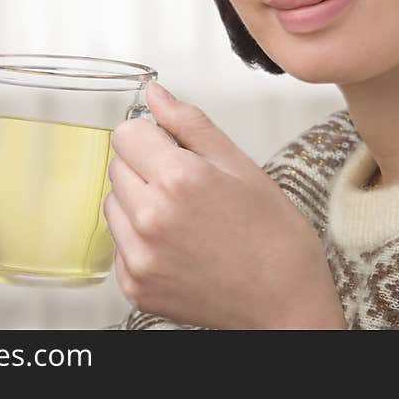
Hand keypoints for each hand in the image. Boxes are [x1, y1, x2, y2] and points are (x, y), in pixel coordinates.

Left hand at [103, 81, 345, 329]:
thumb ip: (190, 123)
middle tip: (188, 186)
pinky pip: (119, 244)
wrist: (285, 303)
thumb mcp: (240, 165)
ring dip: (138, 202)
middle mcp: (151, 219)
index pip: (126, 133)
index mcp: (178, 180)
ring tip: (183, 216)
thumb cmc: (274, 237)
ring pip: (113, 204)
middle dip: (145, 166)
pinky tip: (178, 243)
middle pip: (116, 166)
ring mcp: (140, 257)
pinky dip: (140, 239)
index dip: (152, 136)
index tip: (173, 149)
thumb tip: (155, 94)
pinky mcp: (135, 286)